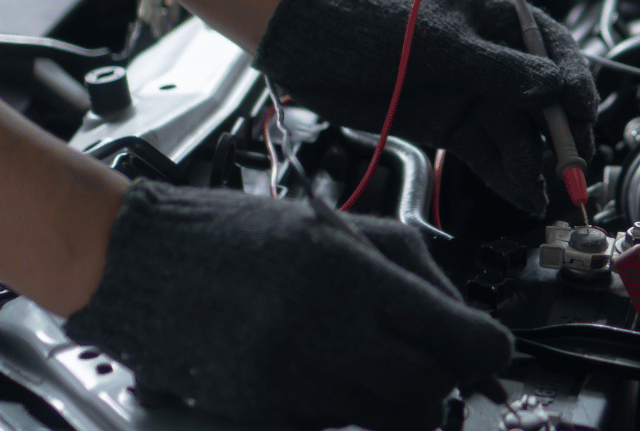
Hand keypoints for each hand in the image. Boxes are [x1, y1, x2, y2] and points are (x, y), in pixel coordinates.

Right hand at [64, 181, 511, 430]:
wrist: (146, 264)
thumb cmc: (245, 237)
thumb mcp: (342, 228)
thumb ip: (415, 274)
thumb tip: (470, 326)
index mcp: (351, 271)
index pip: (456, 334)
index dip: (487, 350)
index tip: (493, 350)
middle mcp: (324, 328)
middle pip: (426, 389)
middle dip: (442, 379)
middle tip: (433, 358)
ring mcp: (290, 377)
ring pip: (384, 415)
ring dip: (396, 396)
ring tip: (372, 358)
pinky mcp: (261, 412)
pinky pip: (332, 424)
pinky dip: (345, 407)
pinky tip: (324, 371)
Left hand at [255, 0, 597, 214]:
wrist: (309, 47)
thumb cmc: (373, 23)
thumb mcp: (440, 43)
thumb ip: (498, 70)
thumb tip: (554, 88)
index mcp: (499, 20)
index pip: (554, 50)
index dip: (574, 82)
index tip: (583, 114)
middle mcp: (495, 60)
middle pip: (544, 99)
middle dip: (562, 134)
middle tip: (574, 169)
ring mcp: (474, 95)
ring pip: (519, 133)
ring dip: (536, 164)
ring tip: (546, 194)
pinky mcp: (451, 128)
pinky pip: (490, 155)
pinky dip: (508, 177)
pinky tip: (524, 197)